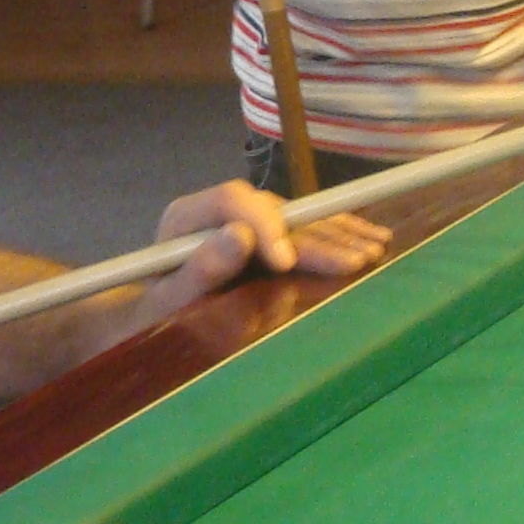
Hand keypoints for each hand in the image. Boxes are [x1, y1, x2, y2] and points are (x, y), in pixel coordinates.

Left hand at [131, 181, 391, 326]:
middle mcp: (220, 211)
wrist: (147, 322)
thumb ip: (199, 269)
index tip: (286, 260)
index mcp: (188, 216)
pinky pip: (304, 231)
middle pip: (275, 210)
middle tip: (357, 260)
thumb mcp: (166, 299)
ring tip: (376, 249)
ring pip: (297, 219)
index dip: (265, 224)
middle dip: (318, 235)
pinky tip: (369, 240)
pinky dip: (337, 237)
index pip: (234, 201)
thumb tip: (239, 236)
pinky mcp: (264, 239)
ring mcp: (244, 223)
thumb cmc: (151, 315)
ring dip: (339, 234)